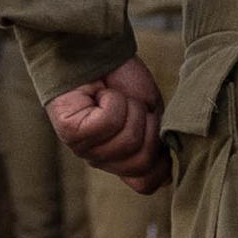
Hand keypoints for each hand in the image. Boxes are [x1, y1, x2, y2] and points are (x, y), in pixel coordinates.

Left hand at [50, 56, 169, 191]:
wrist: (96, 52)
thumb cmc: (124, 83)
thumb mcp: (152, 116)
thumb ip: (158, 147)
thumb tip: (165, 180)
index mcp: (123, 160)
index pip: (145, 185)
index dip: (160, 163)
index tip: (155, 128)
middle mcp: (103, 160)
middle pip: (141, 162)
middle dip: (147, 126)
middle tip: (132, 106)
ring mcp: (85, 149)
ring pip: (127, 140)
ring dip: (129, 109)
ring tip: (114, 97)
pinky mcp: (71, 132)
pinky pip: (108, 122)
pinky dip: (112, 101)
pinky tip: (100, 95)